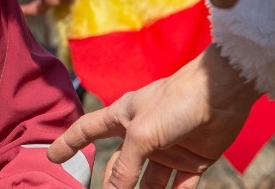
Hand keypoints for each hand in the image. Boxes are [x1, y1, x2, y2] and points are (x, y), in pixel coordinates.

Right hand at [47, 45, 259, 188]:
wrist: (222, 94)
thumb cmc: (175, 102)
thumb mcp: (142, 135)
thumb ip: (125, 166)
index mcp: (123, 116)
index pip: (88, 129)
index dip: (69, 142)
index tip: (52, 157)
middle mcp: (142, 133)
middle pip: (119, 165)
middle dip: (111, 185)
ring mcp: (167, 147)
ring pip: (148, 181)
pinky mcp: (192, 159)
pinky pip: (178, 186)